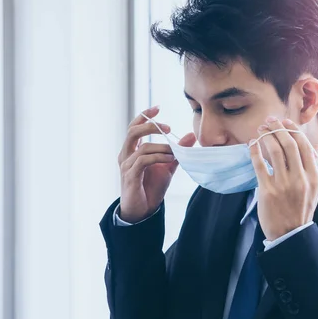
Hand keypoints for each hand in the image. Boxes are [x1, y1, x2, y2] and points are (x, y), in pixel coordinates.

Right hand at [118, 106, 195, 221]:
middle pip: (133, 132)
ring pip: (142, 147)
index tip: (157, 108)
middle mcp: (126, 155)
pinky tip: (170, 159)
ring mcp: (126, 165)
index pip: (134, 127)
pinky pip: (143, 161)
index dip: (144, 116)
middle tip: (168, 127)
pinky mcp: (130, 176)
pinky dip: (158, 157)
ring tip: (174, 151)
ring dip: (161, 147)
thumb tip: (191, 135)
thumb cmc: (151, 187)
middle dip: (150, 126)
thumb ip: (177, 150)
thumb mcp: (168, 165)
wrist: (143, 210)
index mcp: (133, 150)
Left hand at [249, 116, 317, 240]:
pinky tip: (252, 143)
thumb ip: (314, 166)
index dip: (293, 130)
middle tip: (269, 120)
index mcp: (313, 177)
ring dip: (266, 136)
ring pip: (275, 151)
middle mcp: (300, 179)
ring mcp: (284, 185)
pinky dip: (255, 151)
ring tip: (260, 129)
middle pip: (289, 145)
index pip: (304, 146)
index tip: (284, 121)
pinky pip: (260, 165)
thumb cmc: (301, 209)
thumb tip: (316, 147)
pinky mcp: (268, 191)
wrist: (290, 234)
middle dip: (278, 128)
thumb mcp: (313, 188)